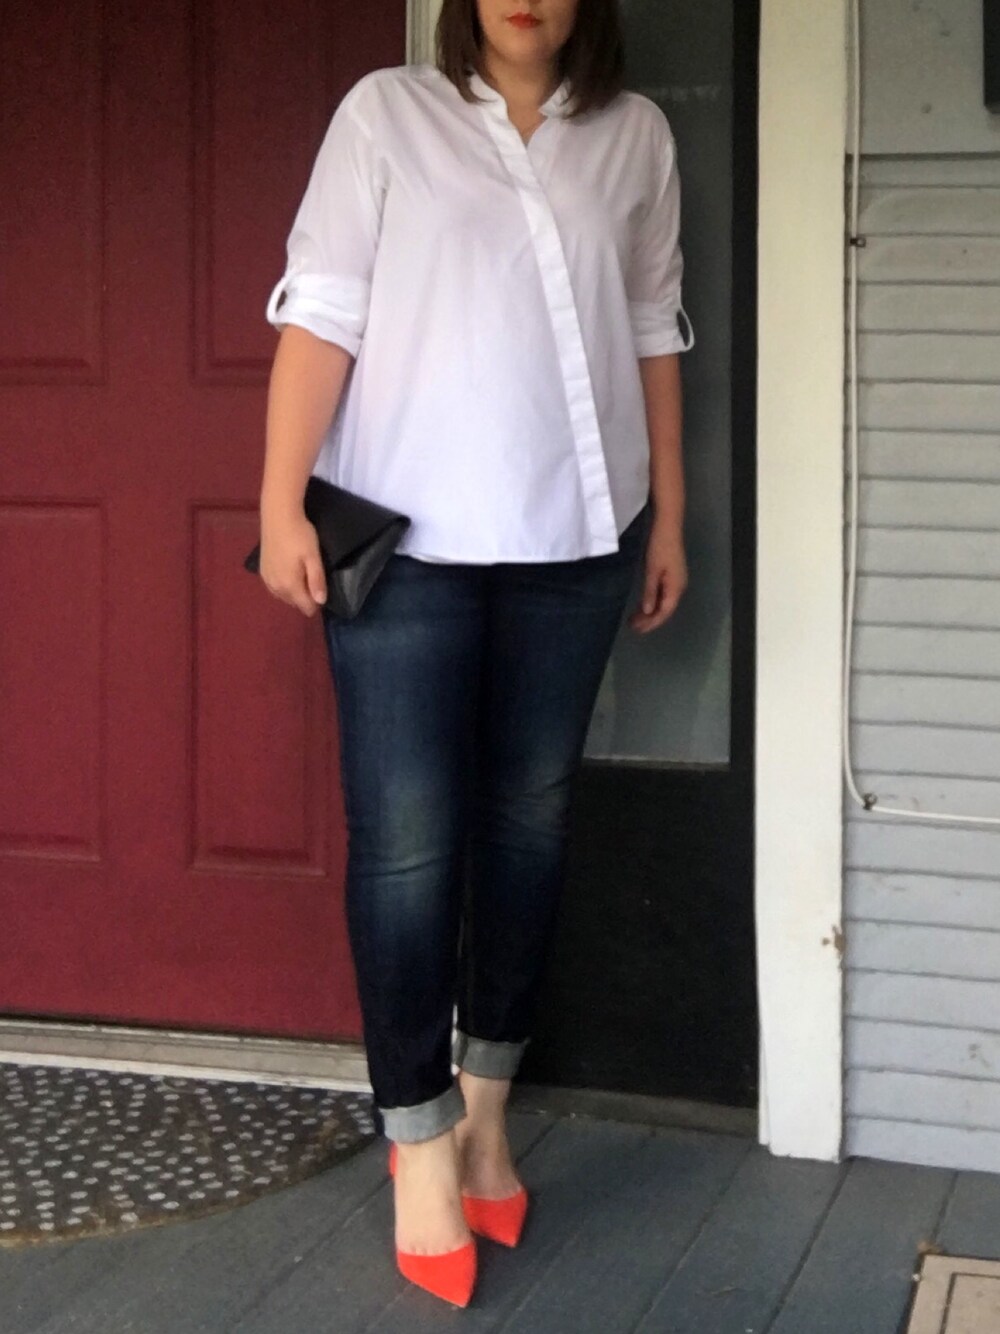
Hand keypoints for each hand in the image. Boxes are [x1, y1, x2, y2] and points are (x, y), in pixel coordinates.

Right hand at [259, 509, 326, 616]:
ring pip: (284, 597)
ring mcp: (267, 580)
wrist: (278, 516)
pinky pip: (275, 589)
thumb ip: (317, 580)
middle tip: (314, 581)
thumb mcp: (313, 557)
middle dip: (306, 598)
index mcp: (290, 586)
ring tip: (303, 577)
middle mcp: (276, 587)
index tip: (322, 591)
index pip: (306, 607)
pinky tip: (289, 575)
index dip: (317, 604)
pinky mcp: (262, 572)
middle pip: (294, 603)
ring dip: (294, 593)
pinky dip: (283, 587)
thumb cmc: (300, 535)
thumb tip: (320, 602)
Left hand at [628, 516, 687, 632]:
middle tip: (632, 626)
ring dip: (650, 612)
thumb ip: (650, 592)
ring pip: (663, 603)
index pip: (664, 612)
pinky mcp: (672, 575)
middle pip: (665, 610)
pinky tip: (643, 605)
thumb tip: (649, 611)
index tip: (637, 629)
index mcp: (676, 588)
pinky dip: (652, 602)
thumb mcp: (652, 570)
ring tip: (634, 619)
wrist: (668, 527)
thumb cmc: (659, 547)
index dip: (651, 623)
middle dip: (649, 620)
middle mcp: (679, 587)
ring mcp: (676, 581)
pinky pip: (663, 595)